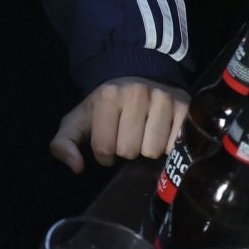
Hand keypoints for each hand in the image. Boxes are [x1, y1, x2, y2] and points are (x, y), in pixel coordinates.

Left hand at [49, 77, 189, 173]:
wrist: (136, 80)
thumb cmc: (104, 107)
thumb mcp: (78, 122)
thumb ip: (63, 144)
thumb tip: (76, 167)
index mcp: (107, 95)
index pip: (104, 147)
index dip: (103, 154)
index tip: (107, 143)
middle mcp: (137, 93)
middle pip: (130, 150)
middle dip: (126, 150)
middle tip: (127, 136)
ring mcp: (164, 98)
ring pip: (154, 150)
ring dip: (147, 149)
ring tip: (144, 134)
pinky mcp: (185, 107)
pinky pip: (176, 145)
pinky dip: (168, 146)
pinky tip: (162, 134)